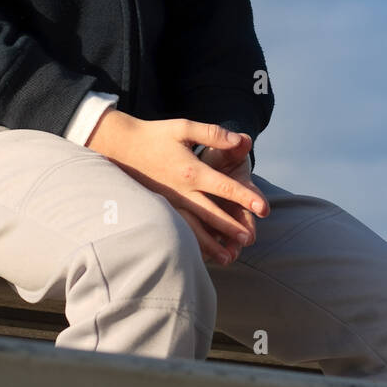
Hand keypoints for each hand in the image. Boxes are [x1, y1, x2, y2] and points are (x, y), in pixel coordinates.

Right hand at [85, 113, 268, 265]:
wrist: (122, 146)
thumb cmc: (156, 135)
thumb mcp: (184, 128)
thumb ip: (213, 134)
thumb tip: (240, 138)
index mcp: (191, 171)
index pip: (224, 187)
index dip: (245, 198)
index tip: (263, 209)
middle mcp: (182, 190)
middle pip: (211, 213)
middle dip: (231, 227)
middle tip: (249, 239)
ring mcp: (170, 202)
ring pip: (194, 228)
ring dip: (212, 244)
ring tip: (228, 258)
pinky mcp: (162, 208)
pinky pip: (179, 229)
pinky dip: (192, 243)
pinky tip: (202, 254)